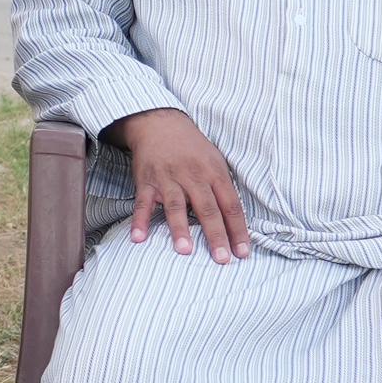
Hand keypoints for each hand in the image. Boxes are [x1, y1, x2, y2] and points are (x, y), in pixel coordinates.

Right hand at [109, 106, 248, 261]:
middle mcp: (193, 176)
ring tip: (185, 251)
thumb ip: (223, 189)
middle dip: (215, 235)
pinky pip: (143, 204)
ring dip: (180, 229)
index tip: (242, 253)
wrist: (160, 122)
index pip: (230, 205)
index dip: (238, 230)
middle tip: (222, 259)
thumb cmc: (192, 147)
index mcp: (214, 173)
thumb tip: (236, 223)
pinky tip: (139, 238)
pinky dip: (139, 221)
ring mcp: (168, 179)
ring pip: (176, 206)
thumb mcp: (215, 161)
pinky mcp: (147, 181)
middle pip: (207, 209)